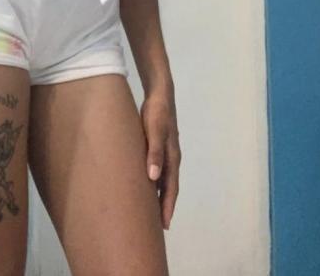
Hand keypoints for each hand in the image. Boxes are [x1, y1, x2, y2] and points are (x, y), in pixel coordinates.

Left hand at [140, 88, 180, 229]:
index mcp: (172, 157)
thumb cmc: (156, 112)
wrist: (160, 93)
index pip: (171, 188)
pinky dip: (155, 181)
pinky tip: (146, 185)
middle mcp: (172, 157)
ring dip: (160, 195)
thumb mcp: (154, 130)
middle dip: (165, 205)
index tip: (164, 225)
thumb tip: (153, 178)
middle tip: (158, 226)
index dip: (168, 206)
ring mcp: (167, 151)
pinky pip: (159, 169)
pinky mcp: (159, 145)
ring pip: (164, 179)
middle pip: (169, 186)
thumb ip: (154, 152)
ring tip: (152, 211)